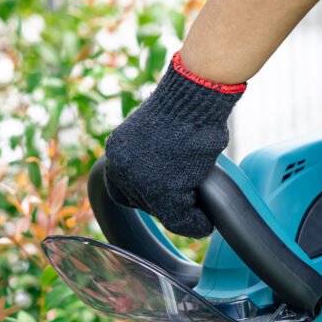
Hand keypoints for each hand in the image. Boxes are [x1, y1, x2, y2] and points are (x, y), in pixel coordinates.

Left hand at [104, 52, 245, 237]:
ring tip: (198, 216)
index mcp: (116, 150)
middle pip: (140, 201)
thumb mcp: (156, 129)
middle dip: (162, 202)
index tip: (158, 194)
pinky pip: (179, 219)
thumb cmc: (185, 107)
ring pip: (161, 211)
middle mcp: (121, 167)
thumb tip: (165, 168)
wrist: (195, 97)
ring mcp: (140, 181)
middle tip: (186, 200)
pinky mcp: (163, 192)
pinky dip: (195, 224)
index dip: (140, 194)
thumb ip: (150, 151)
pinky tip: (205, 223)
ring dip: (181, 215)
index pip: (119, 186)